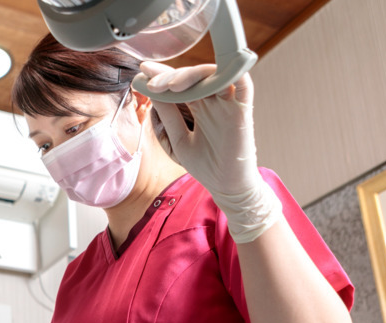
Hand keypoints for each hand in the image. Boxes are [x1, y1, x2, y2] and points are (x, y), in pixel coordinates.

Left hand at [138, 62, 256, 196]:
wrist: (226, 187)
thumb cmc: (205, 165)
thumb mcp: (178, 139)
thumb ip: (168, 115)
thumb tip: (152, 91)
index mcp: (199, 106)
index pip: (181, 83)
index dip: (163, 74)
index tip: (142, 72)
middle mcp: (214, 100)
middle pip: (194, 76)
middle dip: (171, 75)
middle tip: (151, 81)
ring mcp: (229, 102)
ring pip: (213, 74)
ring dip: (192, 75)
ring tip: (171, 85)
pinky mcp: (244, 109)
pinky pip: (242, 81)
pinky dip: (228, 71)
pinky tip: (205, 74)